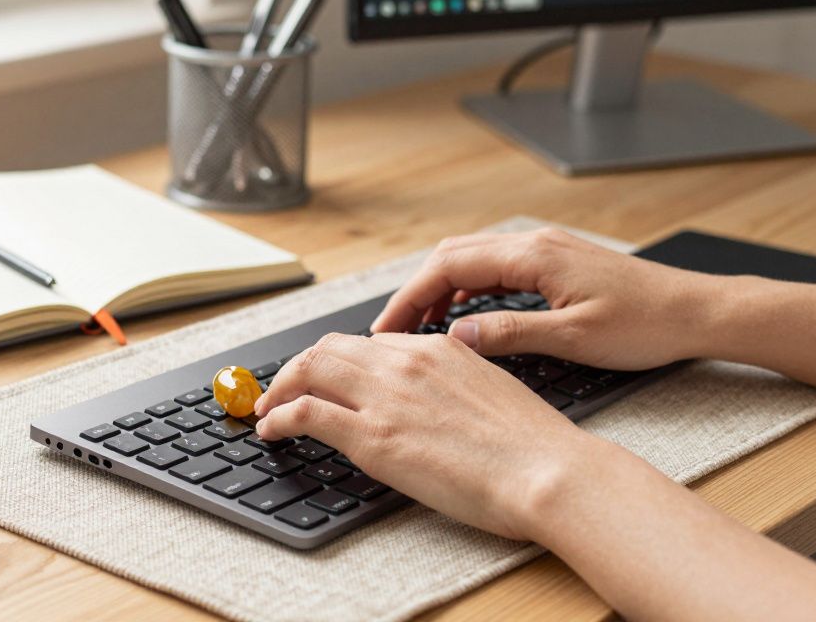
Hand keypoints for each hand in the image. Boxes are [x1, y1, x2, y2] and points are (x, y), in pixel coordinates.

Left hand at [252, 332, 597, 538]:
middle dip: (299, 367)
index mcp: (437, 348)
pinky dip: (278, 417)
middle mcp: (405, 362)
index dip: (342, 362)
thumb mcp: (492, 390)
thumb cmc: (534, 446)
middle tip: (283, 389)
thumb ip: (453, 383)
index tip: (329, 379)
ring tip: (267, 408)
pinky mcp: (373, 436)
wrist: (547, 471)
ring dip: (280, 387)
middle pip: (330, 348)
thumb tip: (432, 398)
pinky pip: (305, 412)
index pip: (371, 344)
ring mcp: (386, 397)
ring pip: (309, 368)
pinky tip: (270, 430)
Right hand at [371, 228, 718, 370]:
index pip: (448, 266)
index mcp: (534, 256)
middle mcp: (535, 244)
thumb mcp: (573, 339)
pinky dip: (467, 290)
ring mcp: (544, 251)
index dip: (410, 298)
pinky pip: (494, 269)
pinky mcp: (554, 264)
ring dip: (440, 291)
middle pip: (451, 256)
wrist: (698, 312)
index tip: (388, 329)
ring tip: (420, 329)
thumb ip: (508, 335)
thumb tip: (454, 339)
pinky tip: (462, 317)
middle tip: (392, 332)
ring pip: (471, 260)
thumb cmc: (647, 325)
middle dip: (416, 292)